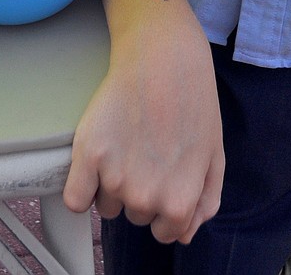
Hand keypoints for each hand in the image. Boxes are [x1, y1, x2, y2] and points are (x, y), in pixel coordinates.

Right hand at [63, 10, 224, 243]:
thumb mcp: (215, 154)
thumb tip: (183, 233)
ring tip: (128, 142)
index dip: (165, 204)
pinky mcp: (88, 155)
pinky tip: (98, 159)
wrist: (163, 56)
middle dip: (141, 189)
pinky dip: (82, 187)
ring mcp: (115, 178)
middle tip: (148, 149)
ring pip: (106, 206)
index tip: (164, 175)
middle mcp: (146, 197)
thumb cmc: (192, 100)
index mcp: (179, 202)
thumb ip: (205, 202)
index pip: (165, 232)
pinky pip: (75, 200)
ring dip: (112, 185)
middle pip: (135, 216)